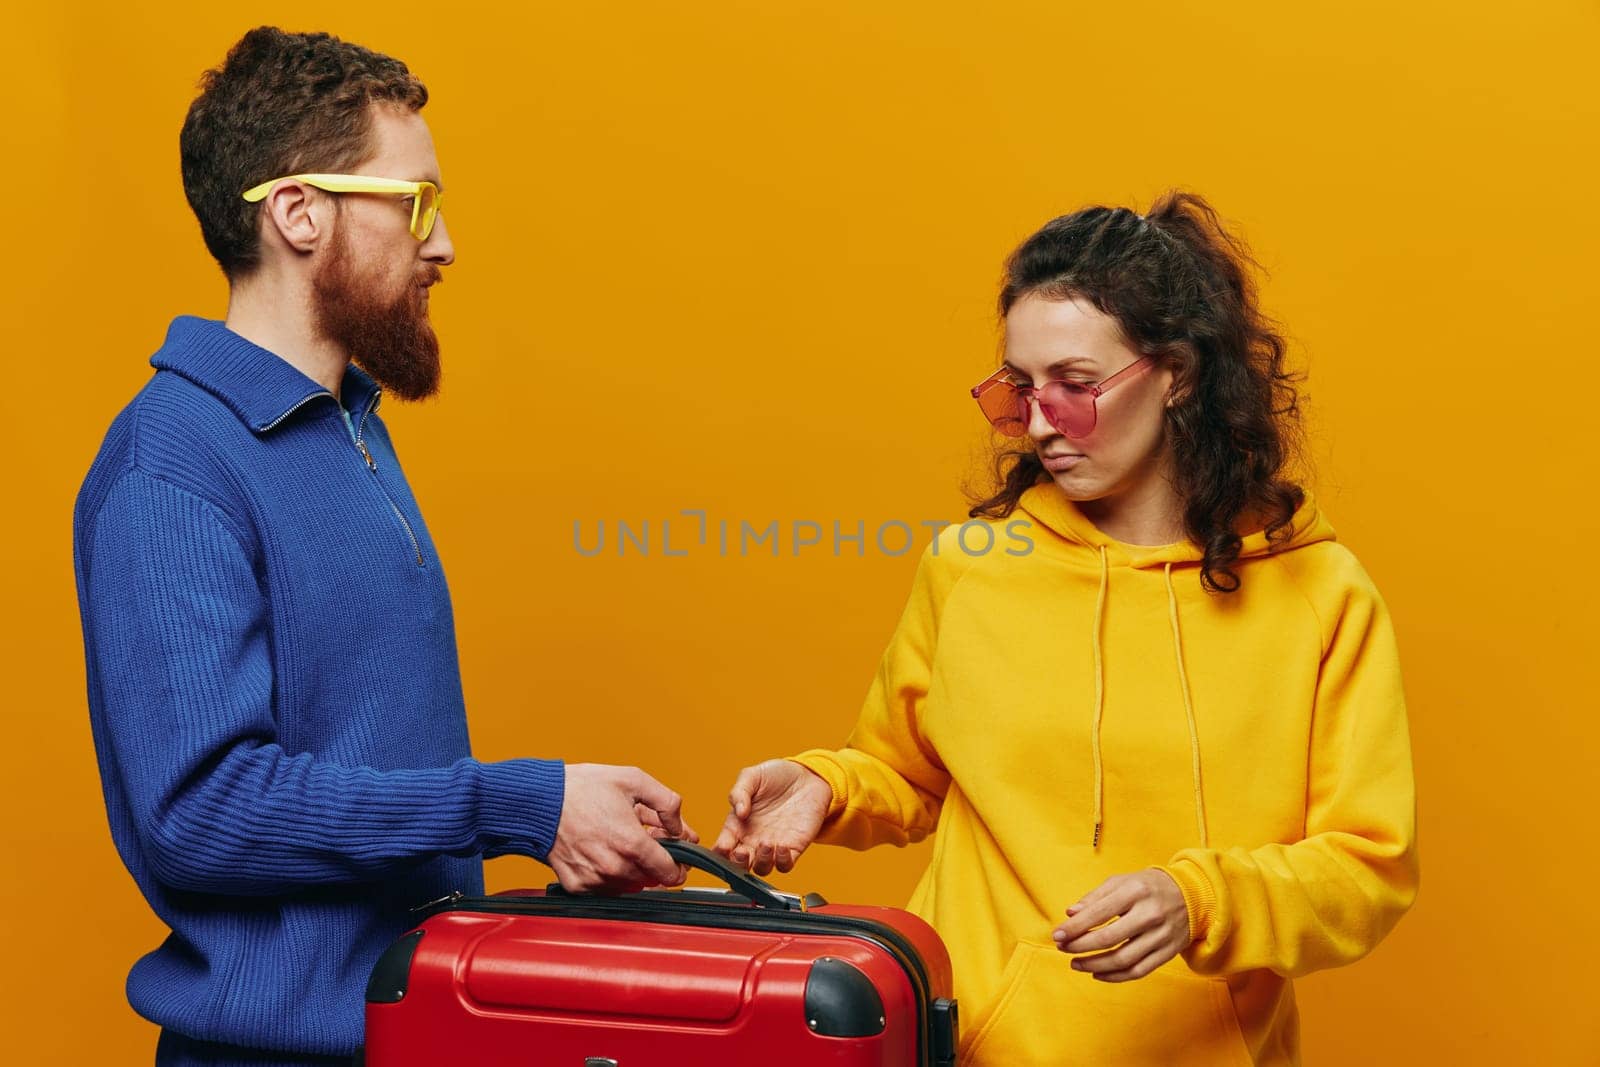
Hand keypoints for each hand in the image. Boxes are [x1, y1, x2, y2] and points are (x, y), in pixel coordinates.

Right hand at [547, 764, 698, 892]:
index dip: (679, 866)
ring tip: (621, 843)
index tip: (677, 859)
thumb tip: (681, 829)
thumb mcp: (634, 780)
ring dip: (633, 869)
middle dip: (655, 862)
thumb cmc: (582, 788)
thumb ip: (667, 804)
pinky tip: (602, 851)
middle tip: (646, 840)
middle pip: (651, 880)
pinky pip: (605, 889)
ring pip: (629, 886)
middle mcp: (614, 868)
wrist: (539, 800)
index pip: (670, 874)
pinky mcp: (577, 886)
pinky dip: (609, 874)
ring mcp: (594, 880)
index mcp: (631, 844)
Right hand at [712, 759, 831, 875]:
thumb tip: (738, 811)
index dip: (720, 851)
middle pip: (739, 864)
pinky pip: (785, 865)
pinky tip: (782, 847)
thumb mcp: (753, 776)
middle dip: (737, 864)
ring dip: (761, 862)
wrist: (808, 776)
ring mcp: (773, 846)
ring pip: (762, 869)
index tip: (723, 846)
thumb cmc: (777, 776)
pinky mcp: (794, 847)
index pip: (723, 846)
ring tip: (766, 844)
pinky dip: (782, 861)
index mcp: (738, 825)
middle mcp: (753, 839)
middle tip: (741, 852)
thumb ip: (739, 792)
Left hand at [1051, 869, 1191, 981]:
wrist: (1192, 896)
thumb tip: (1070, 913)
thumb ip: (1095, 897)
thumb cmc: (1148, 887)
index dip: (1074, 927)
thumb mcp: (1122, 882)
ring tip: (1075, 963)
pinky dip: (1115, 976)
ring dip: (1094, 965)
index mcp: (1135, 892)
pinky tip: (1097, 973)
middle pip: (1108, 939)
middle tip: (1062, 948)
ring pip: (1122, 960)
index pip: (1098, 914)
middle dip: (1080, 947)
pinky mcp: (1168, 952)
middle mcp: (1149, 914)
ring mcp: (1161, 936)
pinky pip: (1138, 971)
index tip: (1057, 935)